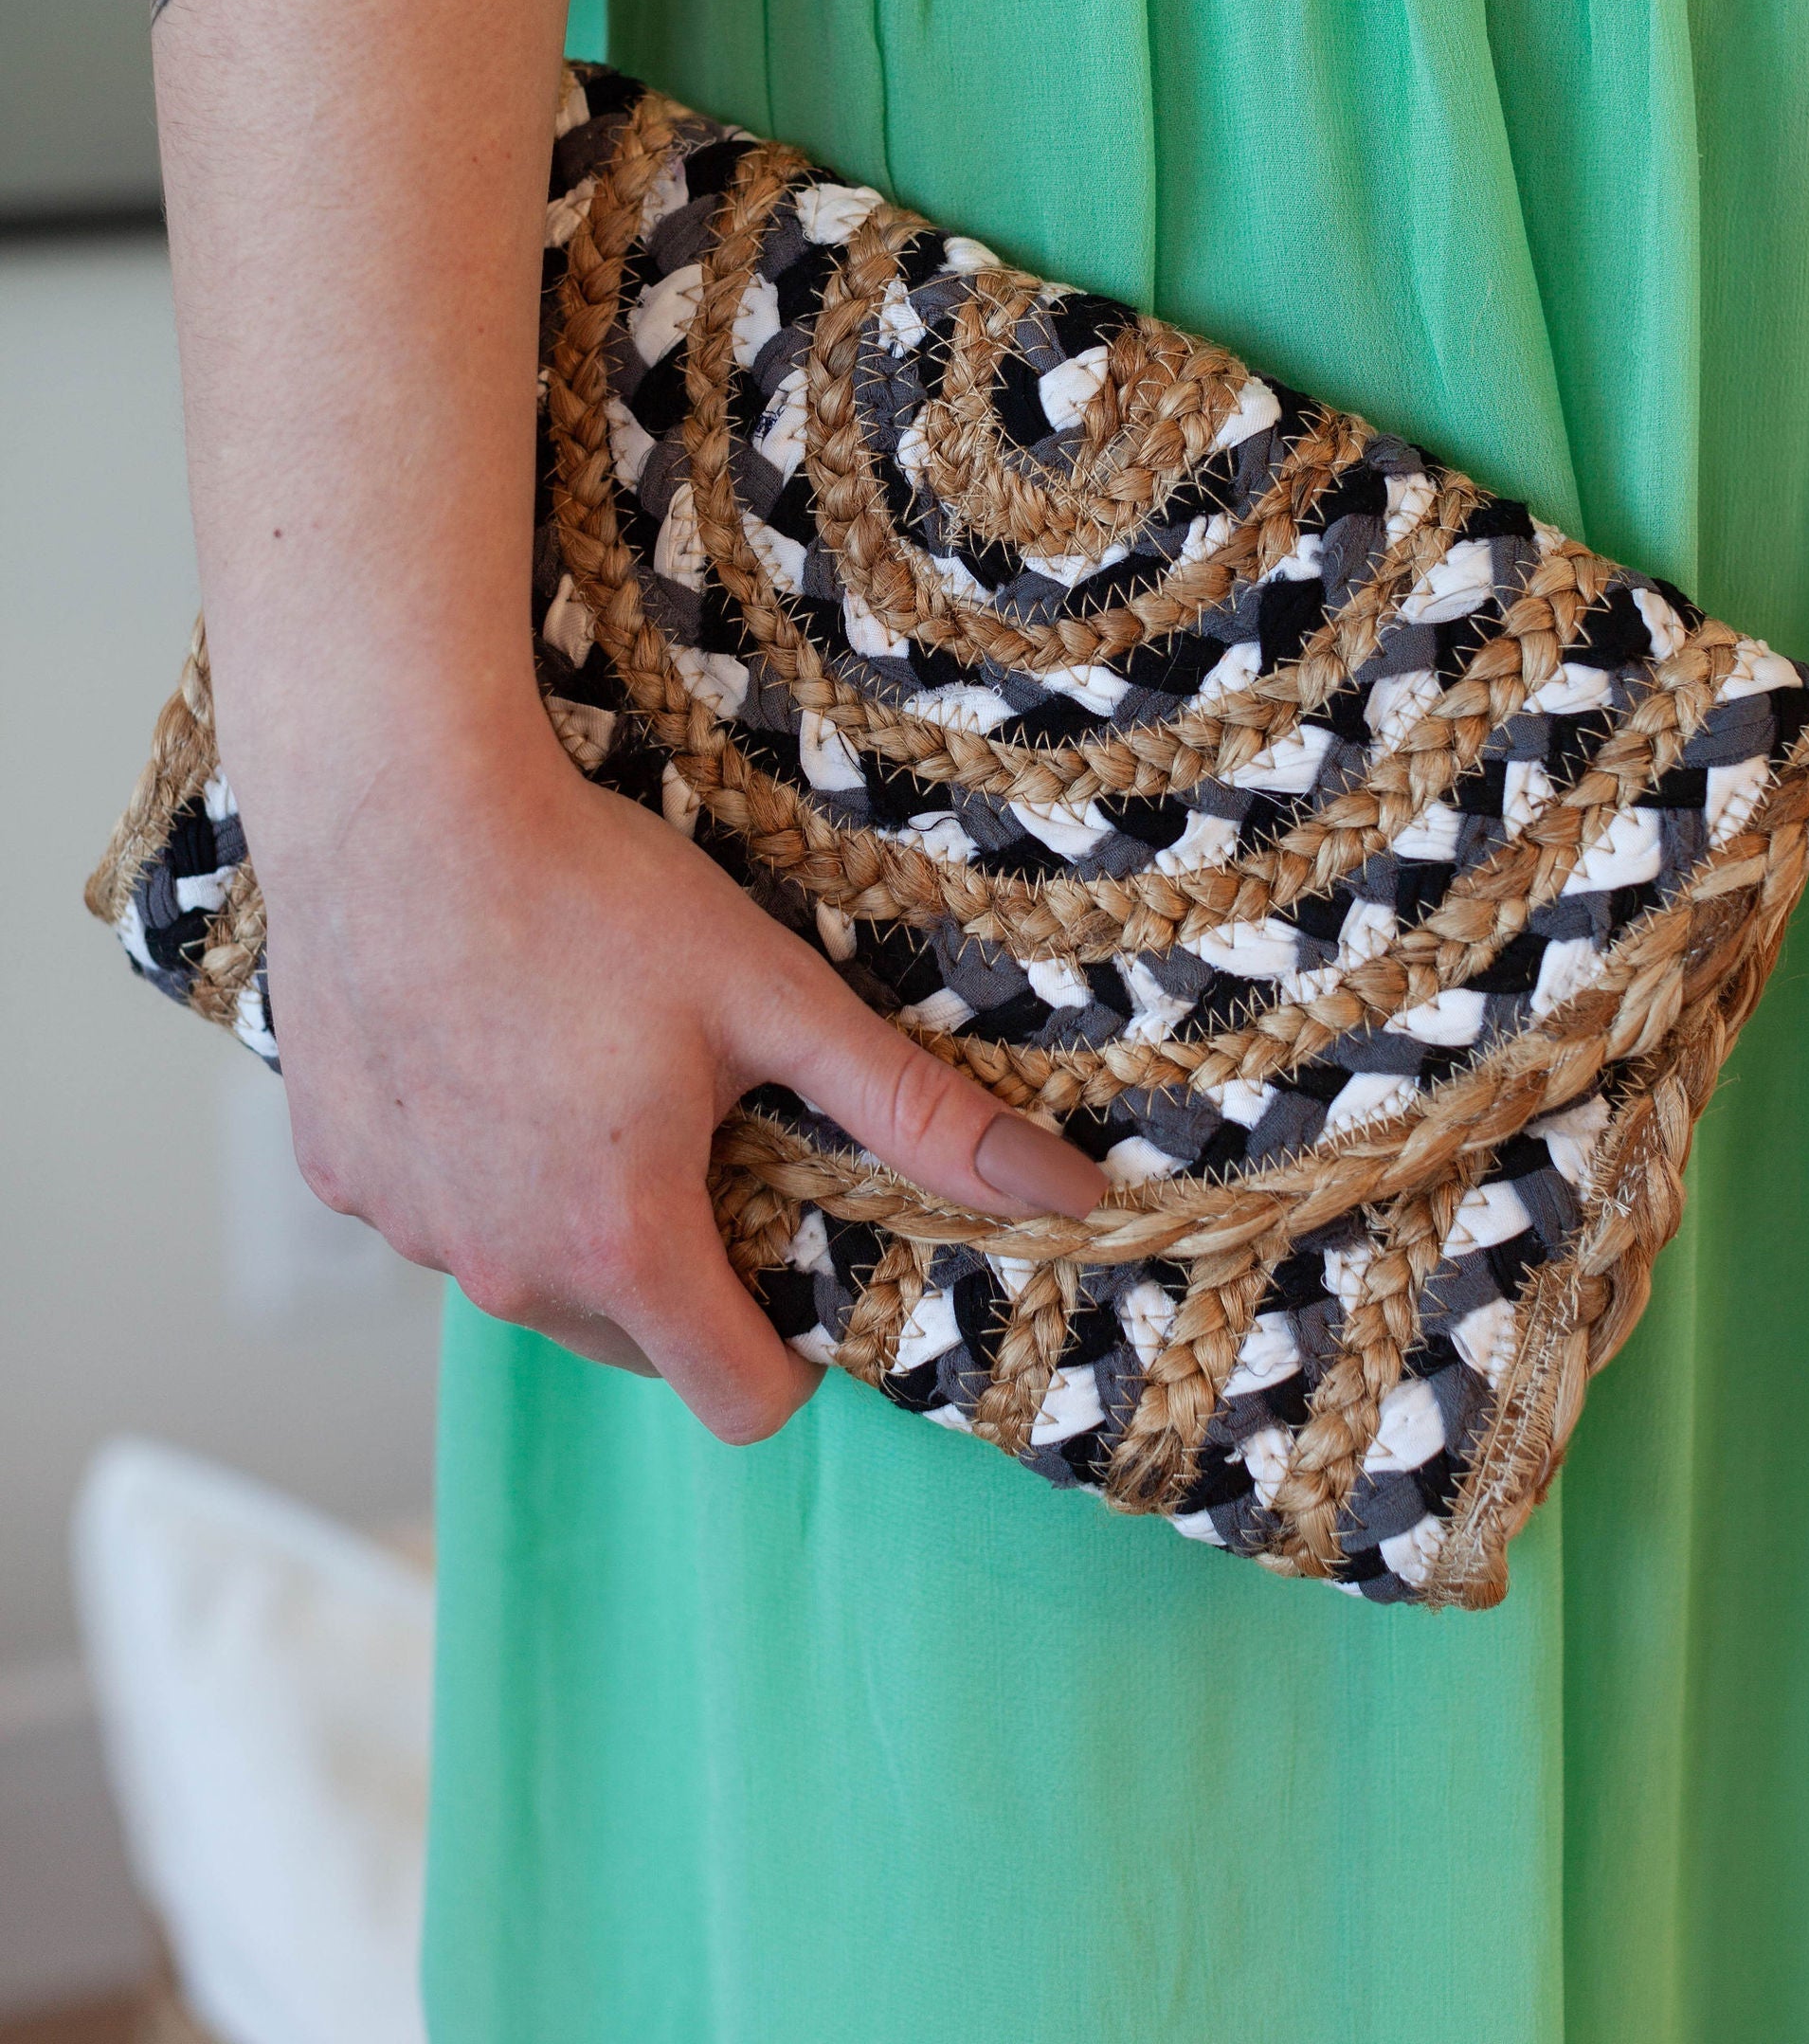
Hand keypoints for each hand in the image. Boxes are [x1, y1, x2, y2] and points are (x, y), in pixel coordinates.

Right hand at [249, 699, 1108, 1440]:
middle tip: (703, 1126)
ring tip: (595, 1076)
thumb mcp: (776, 997)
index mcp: (623, 1246)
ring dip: (578, 1217)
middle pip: (639, 1340)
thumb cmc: (590, 893)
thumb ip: (918, 1114)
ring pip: (533, 1276)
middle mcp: (505, 1271)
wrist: (395, 803)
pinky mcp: (338, 1176)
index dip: (794, 1345)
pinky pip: (440, 1215)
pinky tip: (493, 1054)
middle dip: (689, 1266)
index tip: (801, 1244)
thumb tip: (1072, 1197)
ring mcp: (408, 1231)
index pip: (742, 1403)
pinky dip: (479, 1168)